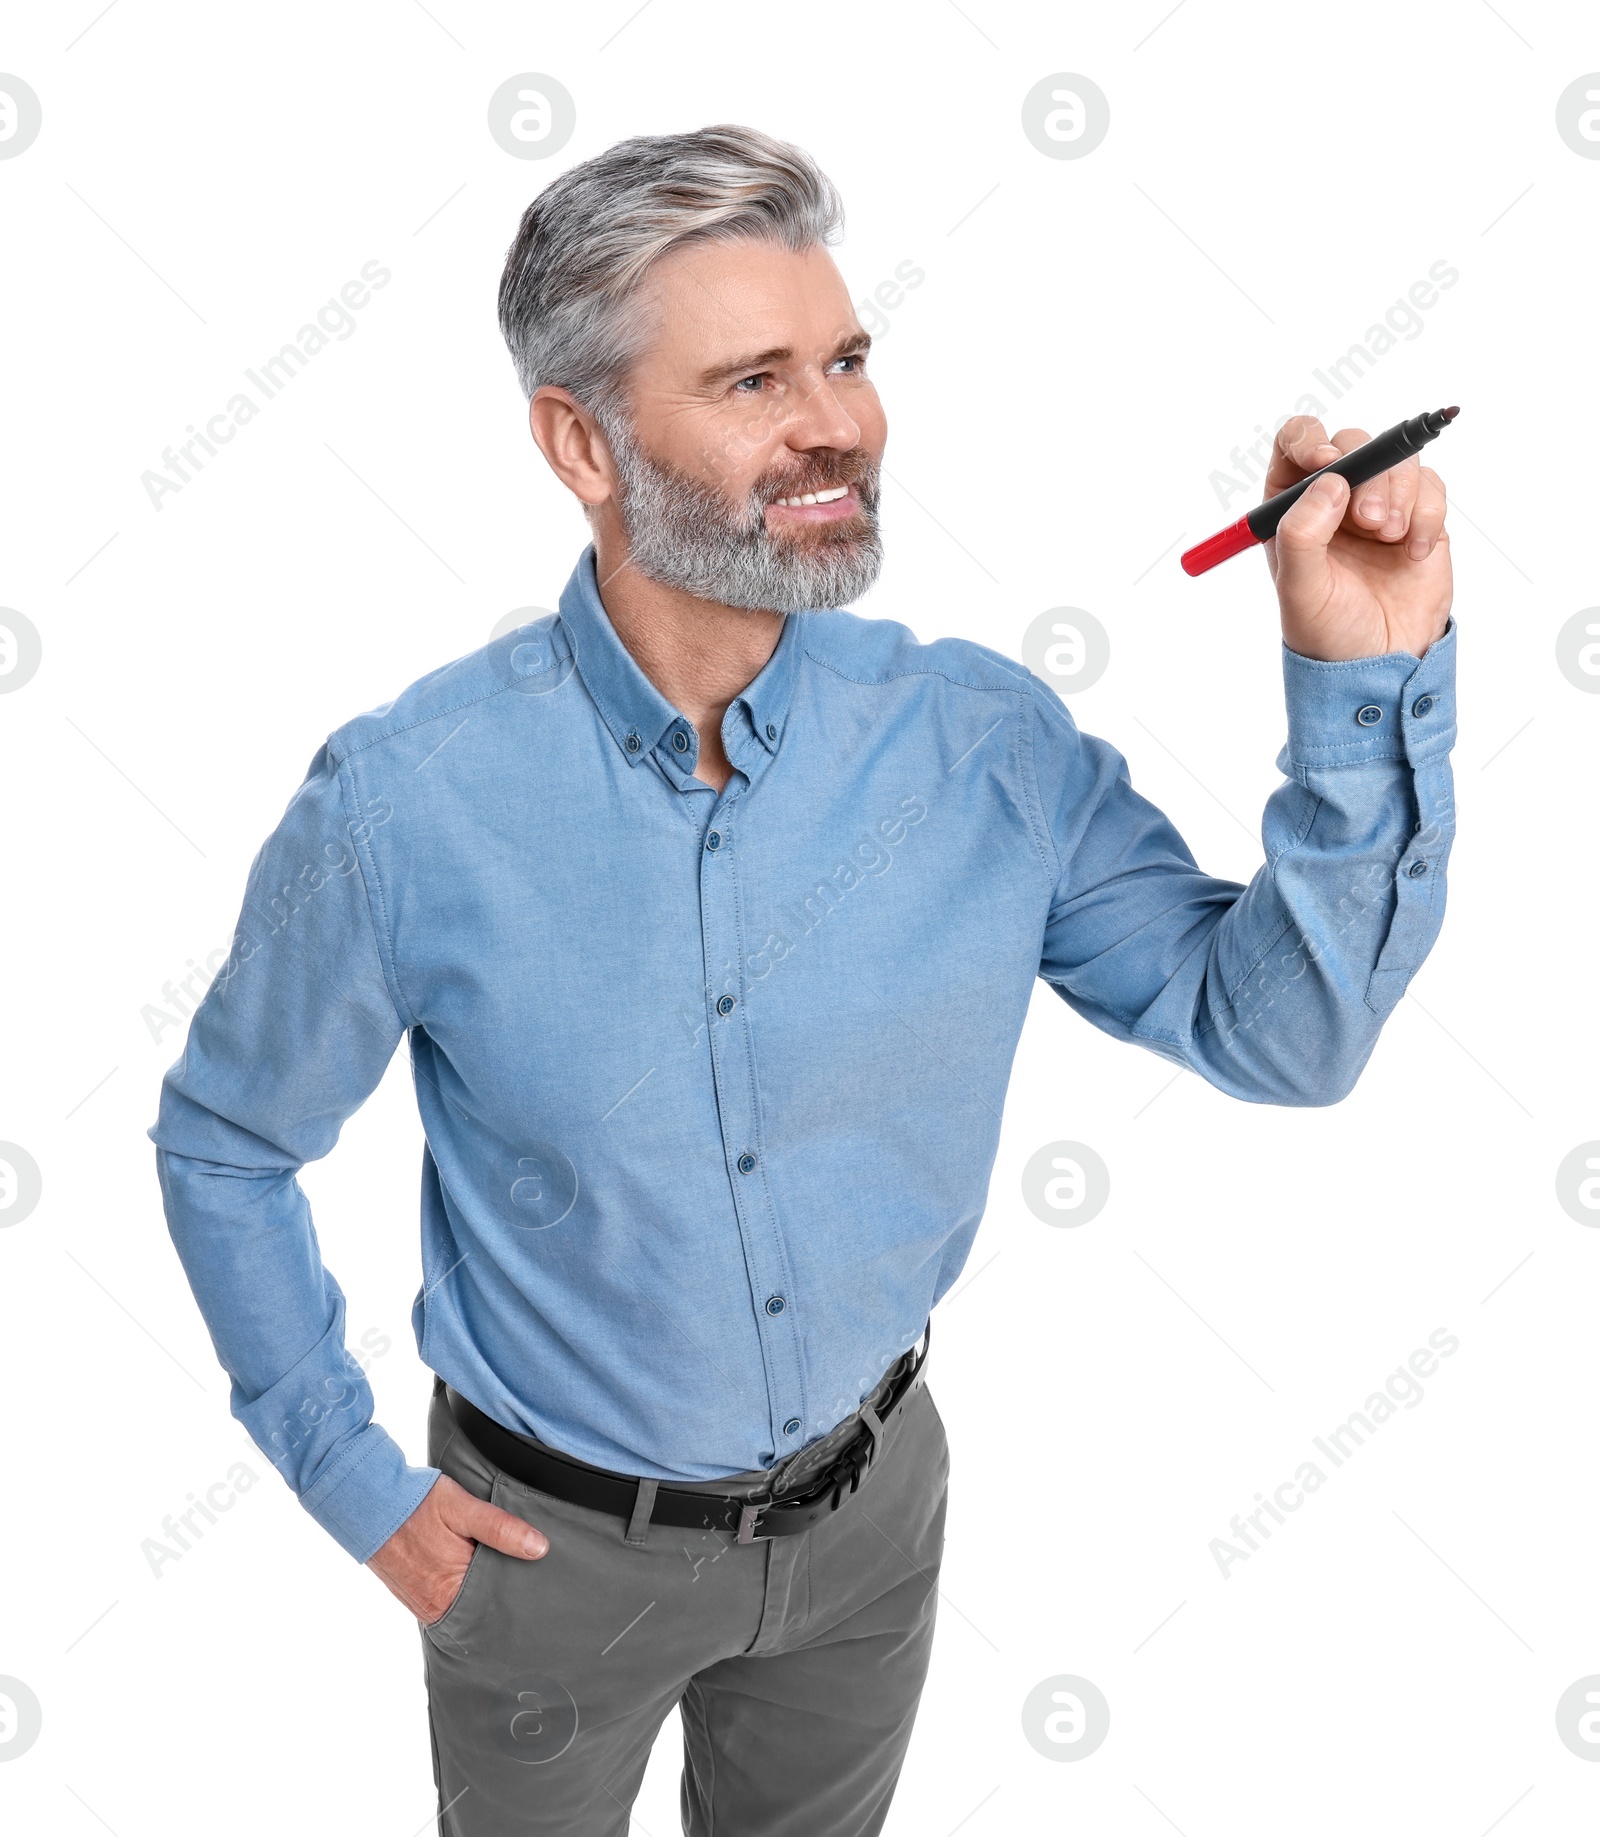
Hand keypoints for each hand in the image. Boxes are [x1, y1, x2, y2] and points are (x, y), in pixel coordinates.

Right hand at [368, 1473, 547, 1623]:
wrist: (369, 1503)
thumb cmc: (416, 1503)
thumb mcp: (463, 1508)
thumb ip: (501, 1529)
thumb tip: (540, 1548)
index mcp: (450, 1591)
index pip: (497, 1603)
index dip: (518, 1591)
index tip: (538, 1583)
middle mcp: (435, 1607)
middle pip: (481, 1609)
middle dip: (502, 1597)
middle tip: (528, 1582)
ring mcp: (423, 1606)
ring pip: (465, 1607)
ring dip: (482, 1594)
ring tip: (505, 1578)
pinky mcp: (414, 1598)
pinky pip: (447, 1603)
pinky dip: (462, 1593)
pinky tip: (475, 1577)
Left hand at [1263, 416, 1451, 661]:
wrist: (1380, 659)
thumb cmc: (1328, 629)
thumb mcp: (1299, 588)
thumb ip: (1302, 534)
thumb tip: (1331, 482)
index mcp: (1291, 506)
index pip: (1294, 443)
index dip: (1310, 439)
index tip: (1329, 463)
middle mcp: (1333, 497)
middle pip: (1352, 444)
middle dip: (1367, 476)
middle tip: (1370, 522)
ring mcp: (1377, 502)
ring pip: (1396, 459)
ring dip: (1399, 495)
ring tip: (1391, 540)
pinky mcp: (1418, 515)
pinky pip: (1431, 486)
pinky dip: (1428, 514)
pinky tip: (1414, 553)